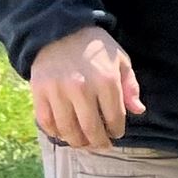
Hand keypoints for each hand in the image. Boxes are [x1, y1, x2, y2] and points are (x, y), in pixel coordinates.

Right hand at [30, 26, 143, 151]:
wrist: (60, 31)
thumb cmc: (96, 48)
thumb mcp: (120, 61)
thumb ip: (130, 87)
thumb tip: (138, 111)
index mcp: (106, 81)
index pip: (114, 118)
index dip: (116, 131)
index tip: (116, 134)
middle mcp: (82, 88)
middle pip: (91, 129)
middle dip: (98, 143)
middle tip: (102, 146)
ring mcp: (58, 91)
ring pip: (68, 130)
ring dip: (77, 142)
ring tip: (84, 143)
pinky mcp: (39, 92)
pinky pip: (46, 122)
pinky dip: (55, 133)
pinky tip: (64, 134)